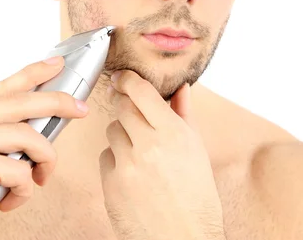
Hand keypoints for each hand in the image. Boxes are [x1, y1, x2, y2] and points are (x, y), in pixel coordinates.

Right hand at [0, 56, 89, 239]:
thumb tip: (39, 118)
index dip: (31, 73)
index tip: (55, 64)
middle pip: (18, 102)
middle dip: (56, 102)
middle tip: (80, 109)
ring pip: (26, 135)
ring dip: (43, 159)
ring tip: (39, 177)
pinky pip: (21, 169)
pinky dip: (26, 188)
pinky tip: (11, 200)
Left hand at [100, 70, 224, 239]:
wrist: (184, 239)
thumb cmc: (196, 198)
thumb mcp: (197, 150)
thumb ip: (184, 114)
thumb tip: (180, 88)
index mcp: (174, 133)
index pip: (141, 91)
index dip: (127, 80)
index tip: (122, 78)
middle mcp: (149, 145)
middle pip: (122, 106)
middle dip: (124, 105)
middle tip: (130, 111)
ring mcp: (127, 165)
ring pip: (112, 130)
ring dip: (122, 134)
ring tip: (140, 153)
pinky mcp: (111, 183)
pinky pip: (105, 156)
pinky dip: (115, 160)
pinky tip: (132, 173)